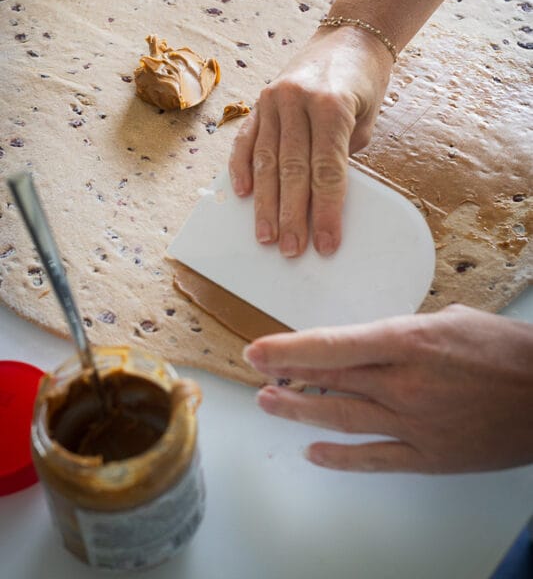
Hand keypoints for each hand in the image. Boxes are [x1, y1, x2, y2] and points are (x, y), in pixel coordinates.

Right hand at [229, 26, 391, 257]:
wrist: (350, 36)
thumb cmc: (366, 82)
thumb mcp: (367, 118)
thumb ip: (342, 155)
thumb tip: (320, 200)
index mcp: (331, 105)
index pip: (327, 171)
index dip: (326, 211)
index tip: (326, 243)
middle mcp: (297, 100)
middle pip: (292, 170)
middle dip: (292, 216)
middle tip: (291, 250)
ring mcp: (274, 98)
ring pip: (267, 161)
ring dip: (265, 203)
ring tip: (266, 236)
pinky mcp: (260, 99)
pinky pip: (246, 139)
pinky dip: (241, 168)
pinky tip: (242, 194)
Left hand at [243, 305, 532, 472]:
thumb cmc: (504, 351)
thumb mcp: (449, 320)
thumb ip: (402, 333)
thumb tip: (369, 343)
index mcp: (409, 341)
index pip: (332, 345)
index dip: (288, 349)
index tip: (258, 349)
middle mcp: (404, 384)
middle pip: (330, 380)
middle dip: (286, 374)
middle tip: (256, 370)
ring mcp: (415, 424)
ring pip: (342, 418)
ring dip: (300, 411)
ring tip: (270, 403)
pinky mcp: (429, 455)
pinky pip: (374, 458)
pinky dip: (340, 456)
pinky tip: (314, 451)